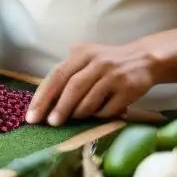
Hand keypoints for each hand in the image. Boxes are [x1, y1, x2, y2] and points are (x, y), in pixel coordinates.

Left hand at [27, 41, 156, 126]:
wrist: (144, 59)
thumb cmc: (107, 61)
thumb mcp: (86, 56)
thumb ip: (66, 71)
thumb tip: (43, 99)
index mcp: (82, 53)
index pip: (57, 75)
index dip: (43, 97)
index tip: (32, 116)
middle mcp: (97, 62)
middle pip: (73, 88)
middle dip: (59, 109)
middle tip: (50, 124)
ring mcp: (113, 76)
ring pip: (89, 101)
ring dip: (78, 114)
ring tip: (74, 118)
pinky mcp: (128, 90)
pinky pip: (107, 110)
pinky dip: (98, 116)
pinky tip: (97, 115)